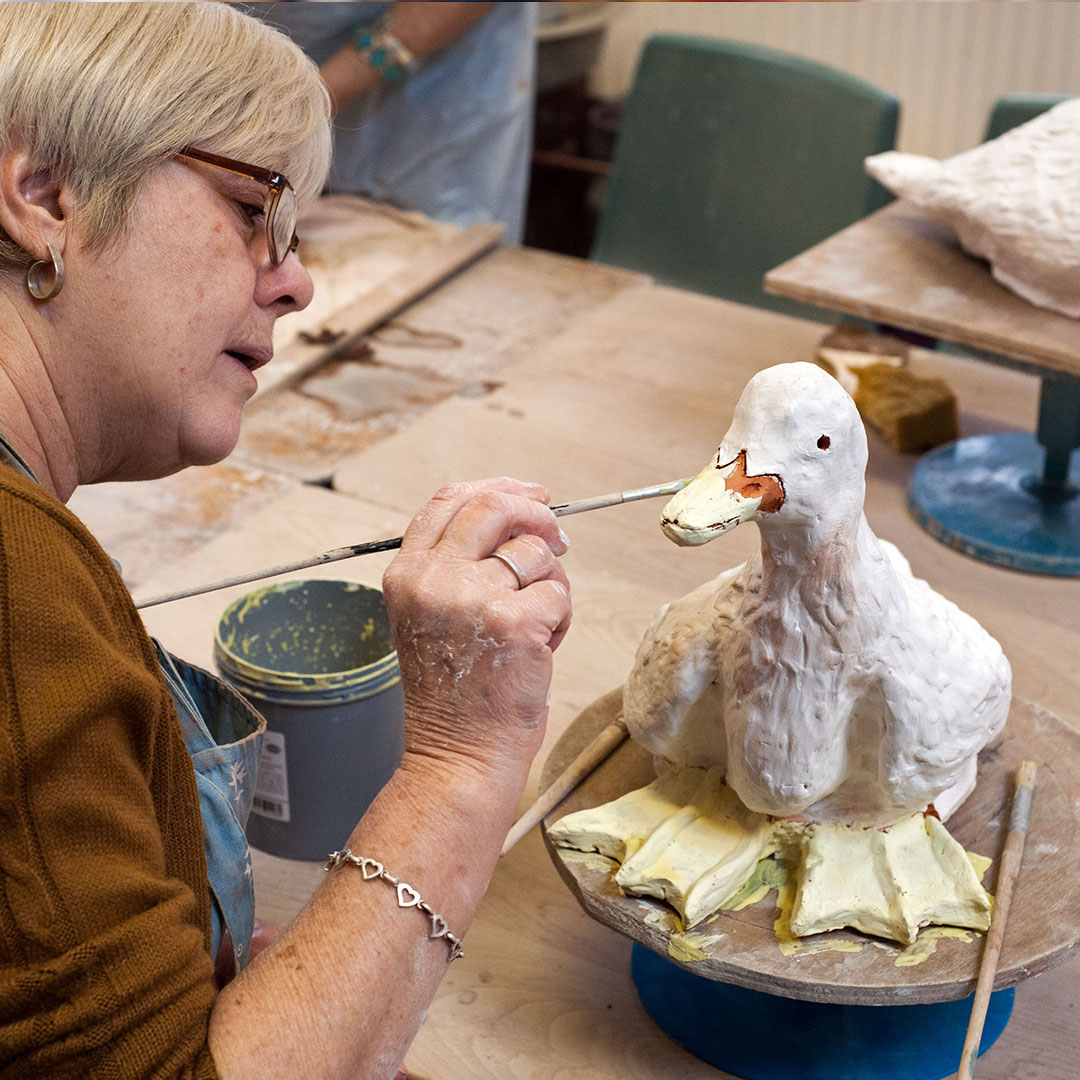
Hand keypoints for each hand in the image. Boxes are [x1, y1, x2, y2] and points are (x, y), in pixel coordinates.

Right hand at [382, 478, 571, 775]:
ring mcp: (472, 598)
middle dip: (537, 513)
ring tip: (536, 625)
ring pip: (535, 552)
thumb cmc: (455, 692)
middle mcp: (432, 579)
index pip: (448, 500)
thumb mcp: (432, 616)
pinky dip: (561, 618)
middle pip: (494, 507)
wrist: (458, 755)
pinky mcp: (514, 622)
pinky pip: (558, 592)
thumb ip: (458, 565)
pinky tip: (540, 649)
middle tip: (557, 535)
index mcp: (406, 573)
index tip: (529, 494)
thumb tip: (521, 516)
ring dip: (551, 584)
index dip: (496, 488)